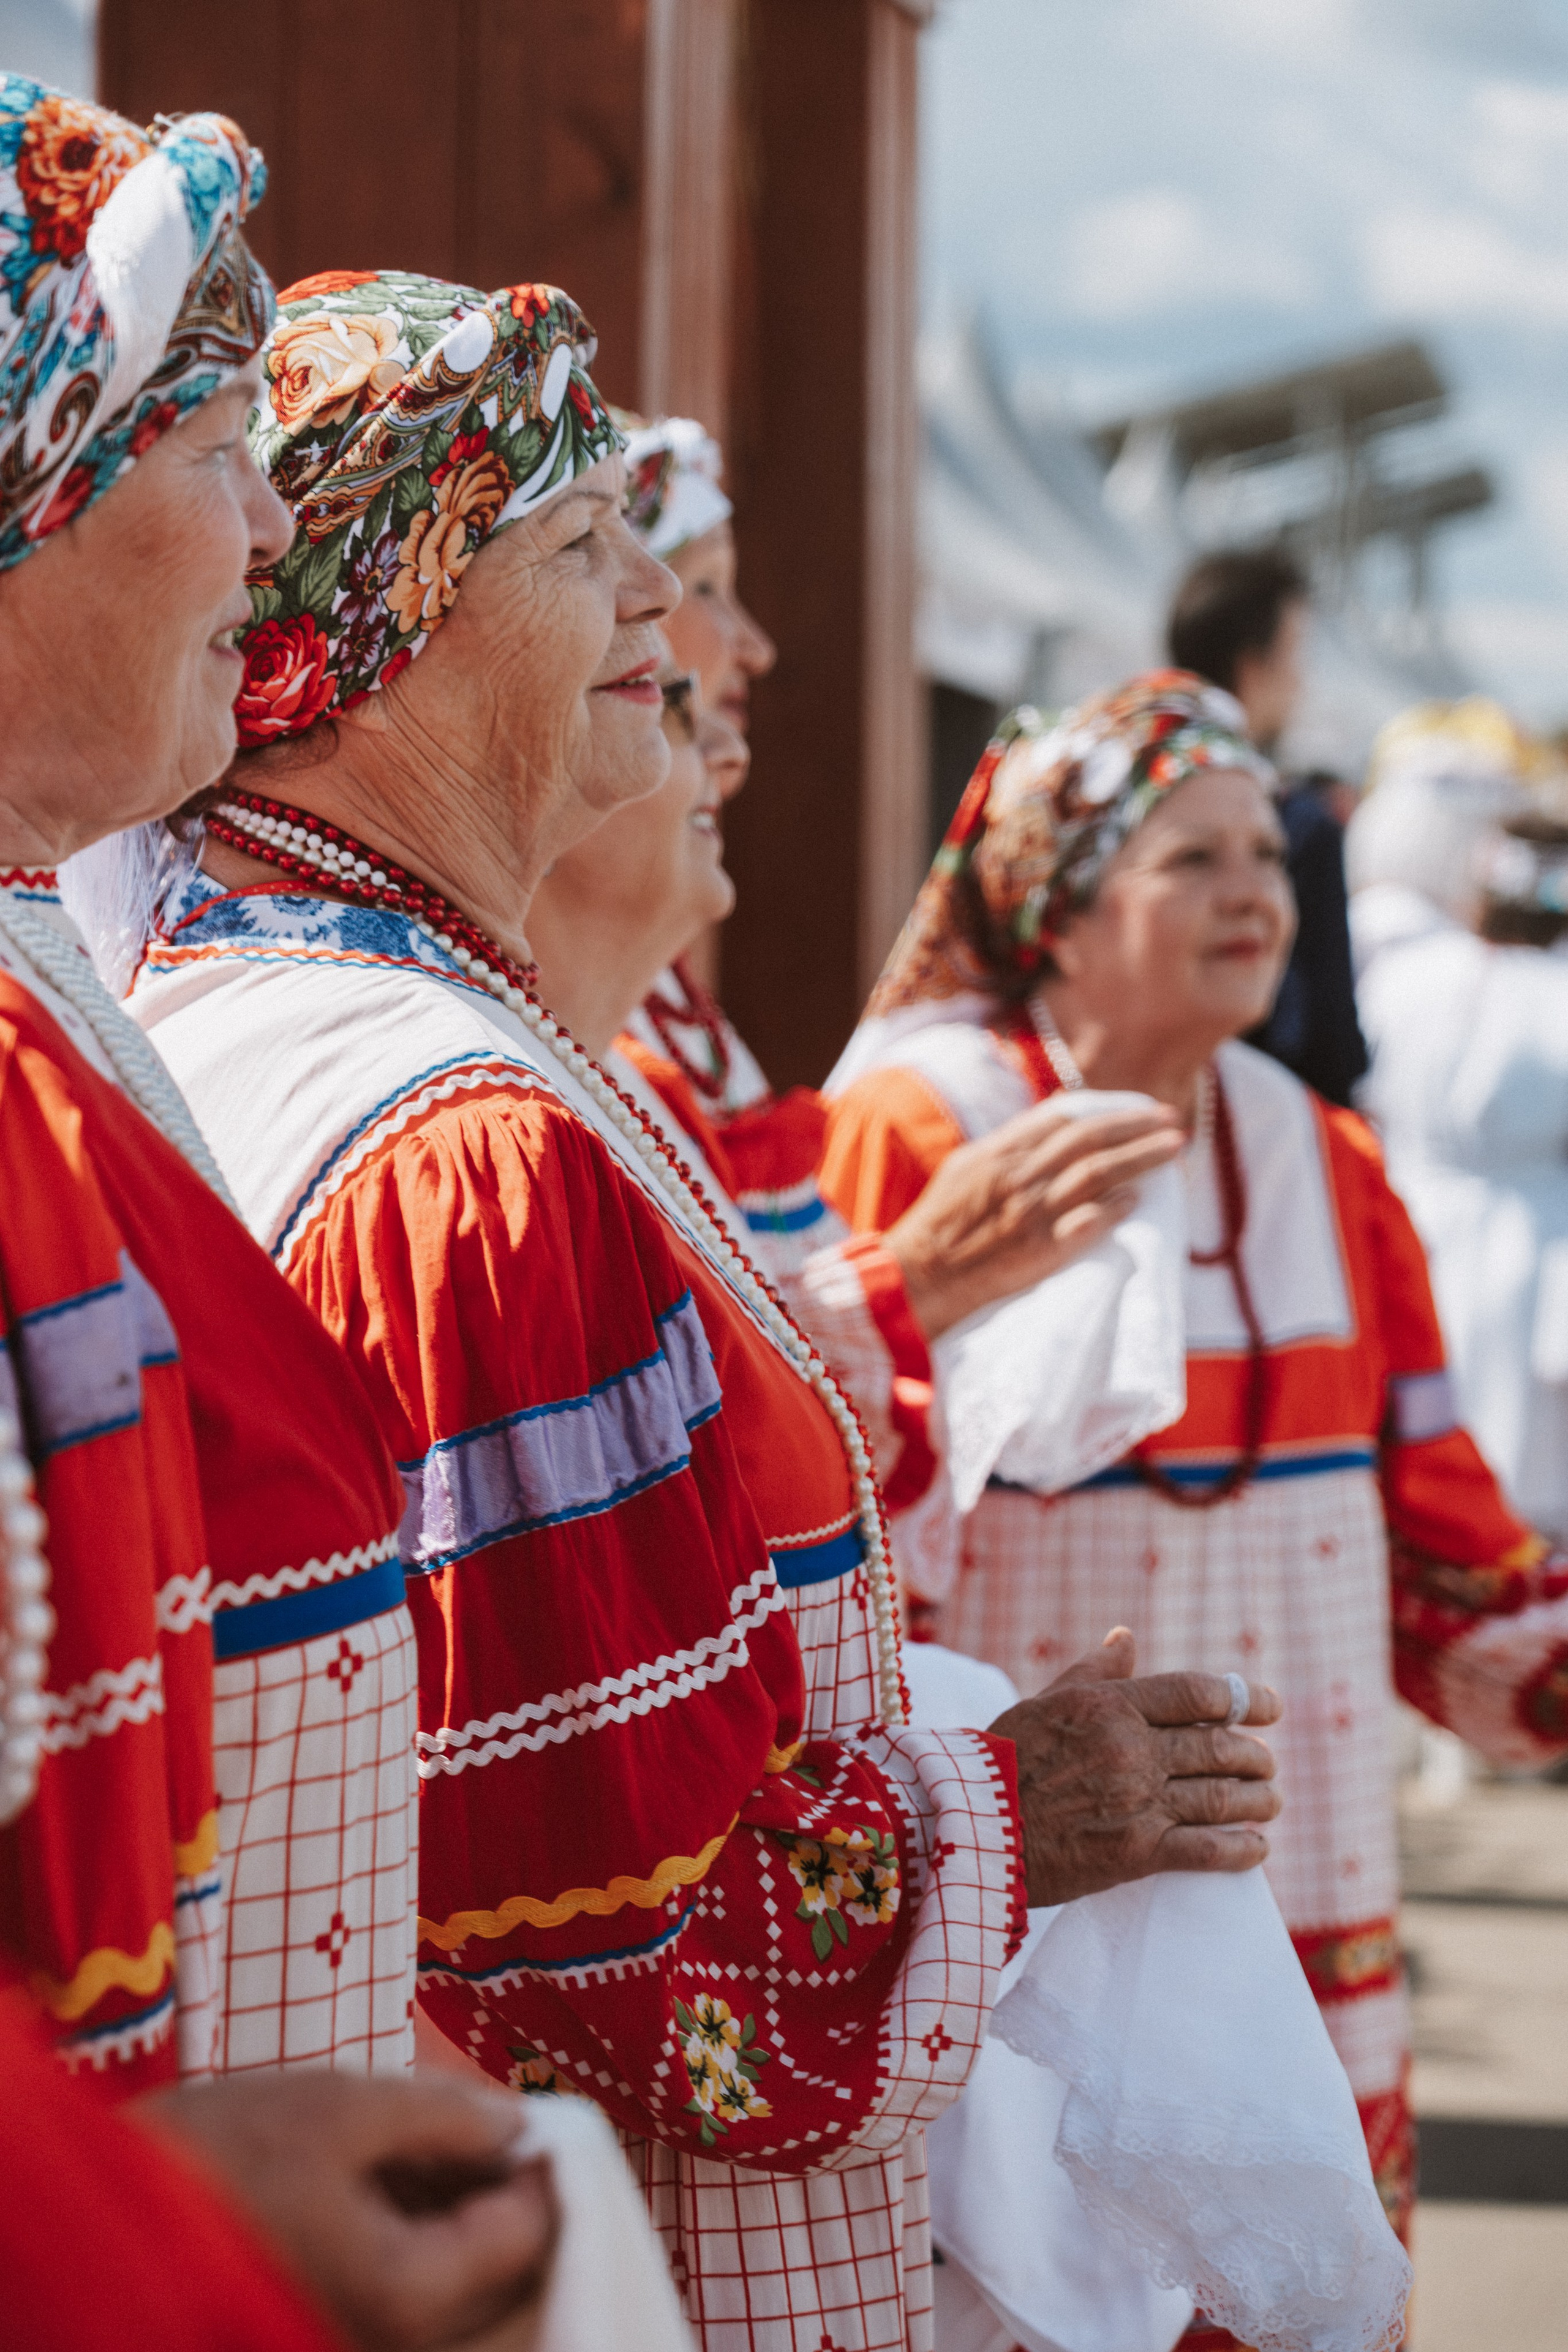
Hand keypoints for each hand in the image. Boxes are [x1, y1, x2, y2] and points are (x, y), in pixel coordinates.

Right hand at [144, 2070, 554, 2351]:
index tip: (532, 2118)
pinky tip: (406, 2195)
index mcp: (408, 2296)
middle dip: (525, 2219)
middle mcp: (397, 2351)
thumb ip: (449, 2117)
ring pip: (473, 2317)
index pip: (528, 2238)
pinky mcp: (341, 2340)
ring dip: (480, 2241)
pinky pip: (421, 2317)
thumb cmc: (222, 2154)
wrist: (110, 2216)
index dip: (542, 2168)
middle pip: (516, 2302)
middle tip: (503, 2147)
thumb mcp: (344, 2108)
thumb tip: (519, 2125)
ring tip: (447, 2162)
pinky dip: (433, 2261)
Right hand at [884, 1099, 1182, 1339]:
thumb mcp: (964, 1167)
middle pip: (1088, 1139)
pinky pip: (1086, 1223)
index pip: (1060, 1118)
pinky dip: (1115, 1208)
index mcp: (997, 1152)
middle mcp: (1018, 1176)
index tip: (1135, 1108)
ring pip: (1097, 1173)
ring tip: (1174, 1148)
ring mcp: (1031, 1213)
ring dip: (1140, 1158)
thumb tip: (1048, 1129)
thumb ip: (1005, 1146)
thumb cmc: (937, 1224)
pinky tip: (1138, 1199)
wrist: (919, 1277)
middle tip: (1171, 1119)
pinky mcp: (1039, 1251)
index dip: (1103, 1109)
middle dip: (1134, 1125)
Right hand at [988, 1626, 1281, 1904]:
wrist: (973, 1829)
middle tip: (1267, 1763)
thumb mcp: (1046, 1703)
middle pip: (1219, 1748)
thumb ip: (1094, 1673)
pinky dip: (1240, 1850)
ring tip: (1270, 1802)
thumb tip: (1126, 1637)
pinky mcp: (1136, 1854)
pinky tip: (1257, 1849)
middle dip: (1255, 1756)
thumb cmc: (1003, 1761)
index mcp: (1111, 1707)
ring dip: (1257, 1801)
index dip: (1245, 1698)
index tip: (1270, 1707)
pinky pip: (1206, 1850)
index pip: (1197, 1694)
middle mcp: (1131, 1750)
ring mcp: (1137, 1802)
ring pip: (1221, 1798)